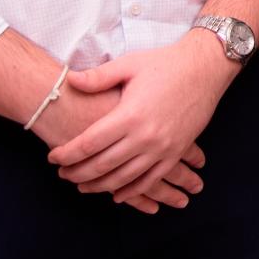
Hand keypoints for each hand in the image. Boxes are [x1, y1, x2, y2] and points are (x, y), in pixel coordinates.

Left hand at [48, 33, 232, 204]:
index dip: (68, 153)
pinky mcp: (176, 151)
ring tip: (83, 186)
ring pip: (124, 178)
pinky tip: (117, 195)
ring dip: (100, 186)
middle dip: (78, 173)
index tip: (53, 157)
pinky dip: (132, 191)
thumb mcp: (130, 64)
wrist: (206, 68)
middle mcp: (145, 136)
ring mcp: (162, 147)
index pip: (90, 143)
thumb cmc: (166, 63)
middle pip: (103, 165)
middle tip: (63, 175)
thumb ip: (99, 77)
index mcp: (130, 114)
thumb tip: (69, 80)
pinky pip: (150, 179)